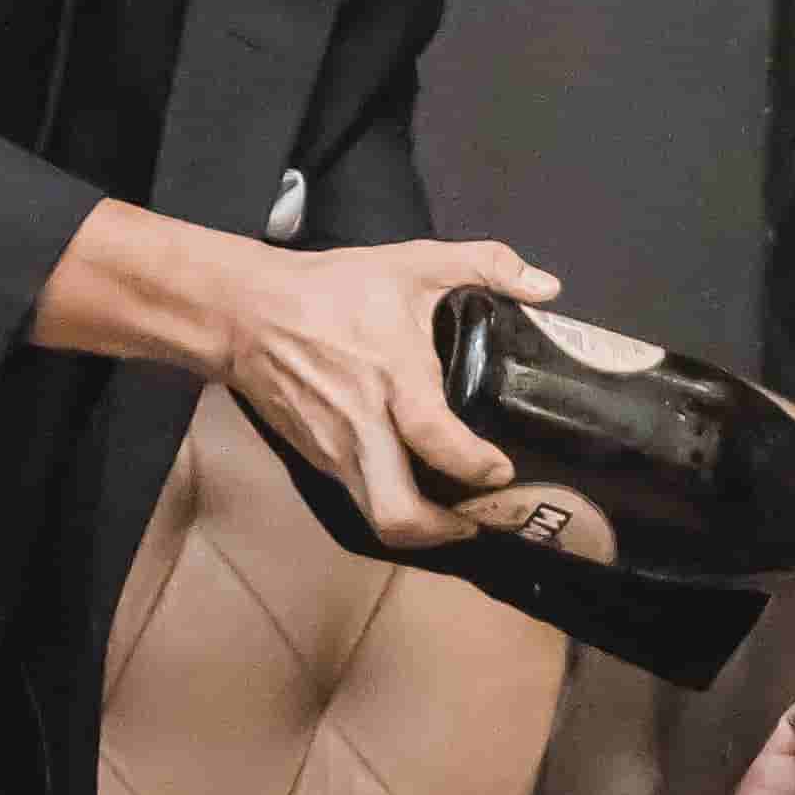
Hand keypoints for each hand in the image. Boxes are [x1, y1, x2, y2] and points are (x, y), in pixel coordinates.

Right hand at [221, 235, 560, 551]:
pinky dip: (394, 506)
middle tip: (480, 518)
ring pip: (378, 518)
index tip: (502, 470)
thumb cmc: (331, 289)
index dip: (477, 467)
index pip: (438, 441)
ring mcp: (337, 452)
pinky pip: (362, 498)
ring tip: (454, 516)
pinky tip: (416, 489)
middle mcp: (363, 428)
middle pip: (399, 514)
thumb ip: (487, 265)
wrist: (247, 314)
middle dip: (446, 531)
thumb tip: (548, 287)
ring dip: (421, 528)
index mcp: (394, 379)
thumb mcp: (413, 262)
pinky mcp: (319, 460)